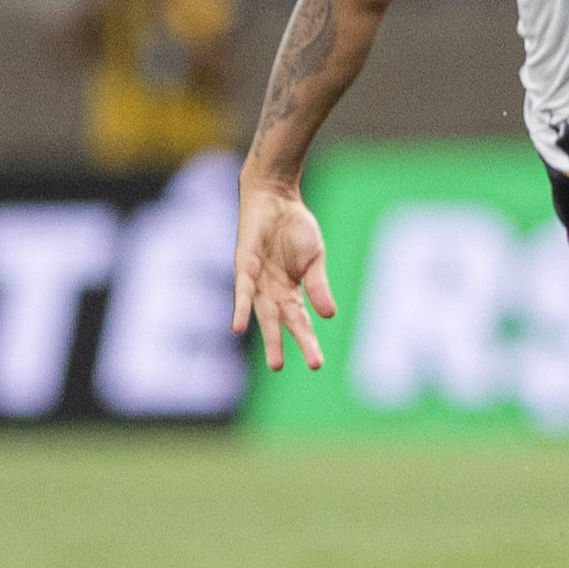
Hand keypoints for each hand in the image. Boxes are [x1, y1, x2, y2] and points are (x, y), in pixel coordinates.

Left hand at [231, 175, 335, 371]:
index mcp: (291, 291)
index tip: (316, 365)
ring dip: (267, 337)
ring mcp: (257, 280)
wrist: (277, 198)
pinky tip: (239, 328)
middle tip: (286, 369)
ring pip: (262, 314)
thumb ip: (318, 287)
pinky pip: (243, 292)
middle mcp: (272, 291)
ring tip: (275, 361)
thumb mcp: (314, 260)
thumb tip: (329, 316)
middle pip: (280, 323)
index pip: (300, 322)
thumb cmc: (296, 227)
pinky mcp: (244, 267)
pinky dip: (242, 310)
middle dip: (284, 345)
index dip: (307, 342)